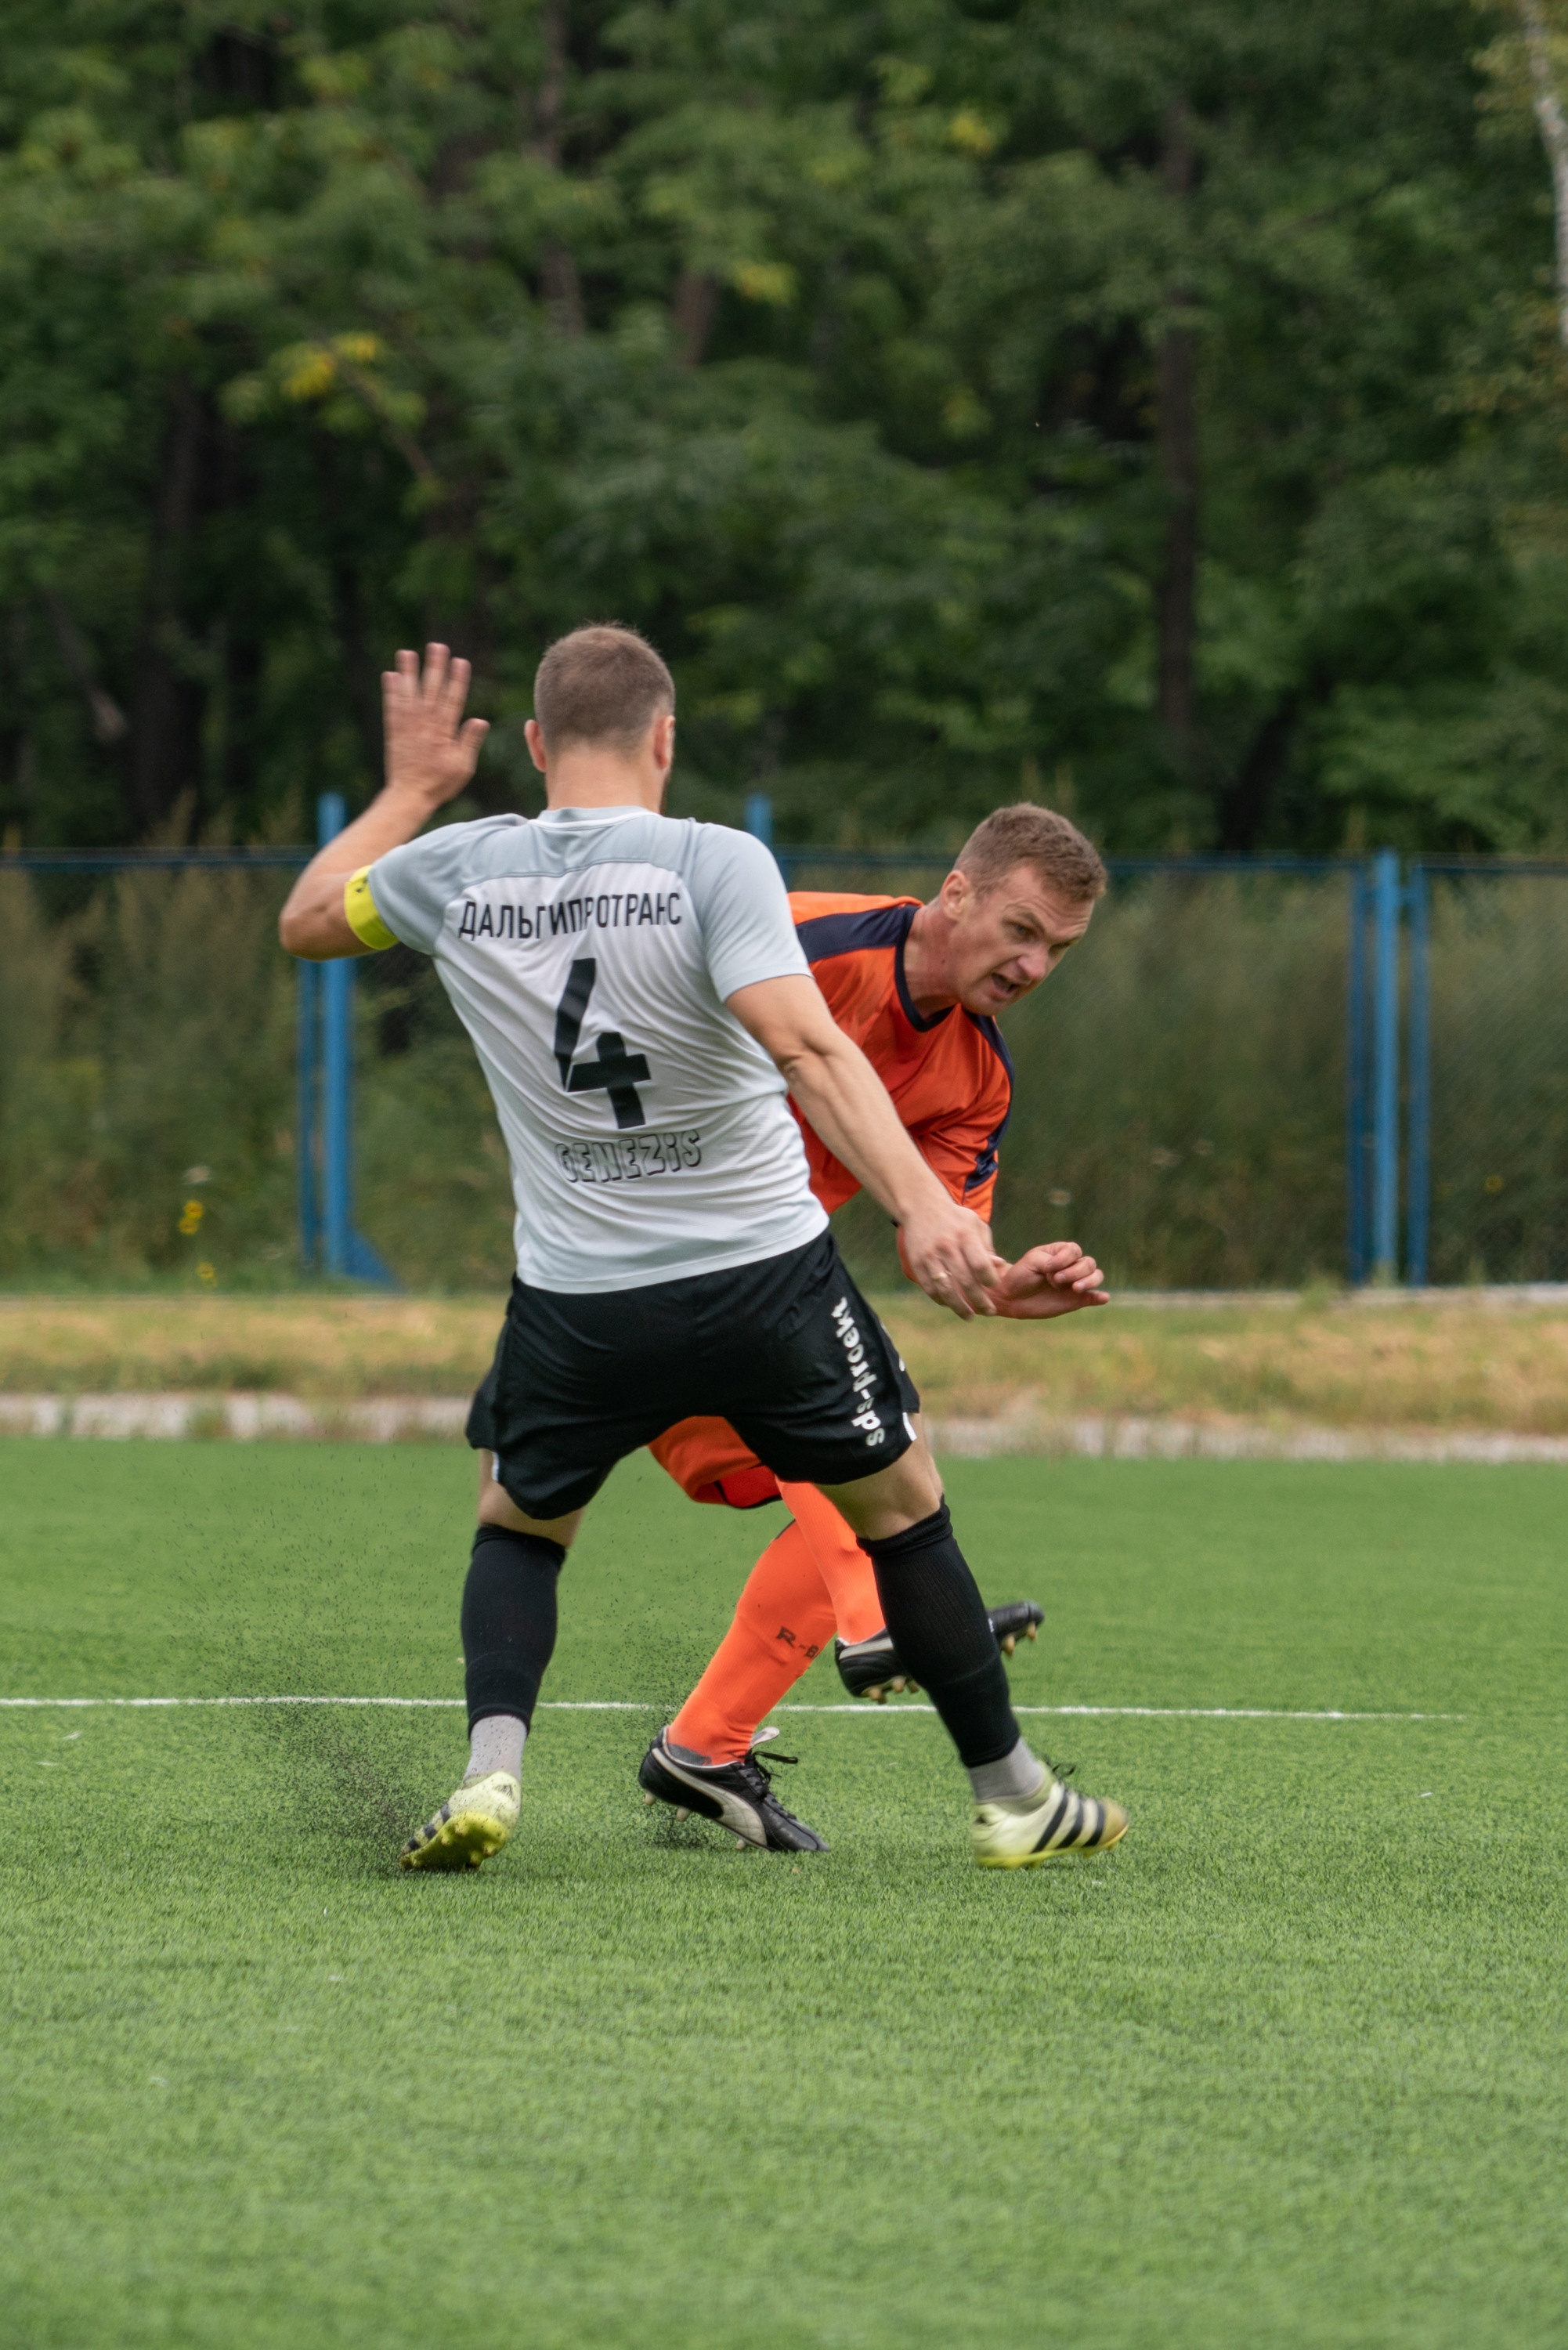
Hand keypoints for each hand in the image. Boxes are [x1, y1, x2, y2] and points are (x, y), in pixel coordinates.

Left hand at [383, 644, 488, 807]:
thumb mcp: (462, 767)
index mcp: (444, 731)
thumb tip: (480, 720)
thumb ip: (469, 742)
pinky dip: (391, 691)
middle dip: (434, 667)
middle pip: (431, 690)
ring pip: (409, 694)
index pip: (452, 700)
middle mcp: (425, 724)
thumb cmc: (438, 784)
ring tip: (406, 653)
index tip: (460, 661)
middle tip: (436, 646)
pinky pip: (392, 707)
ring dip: (408, 672)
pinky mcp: (394, 731)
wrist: (408, 796)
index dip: (457, 680)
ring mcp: (408, 726)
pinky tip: (390, 676)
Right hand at [898, 1195, 1006, 1319]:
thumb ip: (987, 1248)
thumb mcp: (975, 1225)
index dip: (990, 1280)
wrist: (921, 1207)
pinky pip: (930, 1288)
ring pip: (946, 1289)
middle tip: (990, 1311)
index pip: (981, 1265)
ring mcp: (929, 1256)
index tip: (994, 1286)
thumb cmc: (955, 1219)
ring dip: (959, 1307)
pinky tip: (951, 1305)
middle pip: (965, 1281)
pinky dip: (941, 1300)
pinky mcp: (916, 1263)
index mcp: (965, 1235)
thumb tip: (999, 1268)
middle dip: (980, 1301)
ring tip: (970, 1316)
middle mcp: (947, 1246)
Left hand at [994, 1240, 1109, 1319]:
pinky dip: (1100, 1297)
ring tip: (1075, 1289)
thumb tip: (1066, 1275)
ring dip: (1089, 1281)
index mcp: (1061, 1253)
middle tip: (1056, 1280)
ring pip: (1096, 1277)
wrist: (1012, 1296)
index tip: (1048, 1267)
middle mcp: (1072, 1266)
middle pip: (1088, 1263)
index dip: (1064, 1258)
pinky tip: (1103, 1298)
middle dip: (1074, 1271)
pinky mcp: (1076, 1300)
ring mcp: (1075, 1283)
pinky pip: (1094, 1297)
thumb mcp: (1033, 1261)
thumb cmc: (1021, 1274)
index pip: (1074, 1250)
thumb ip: (1051, 1262)